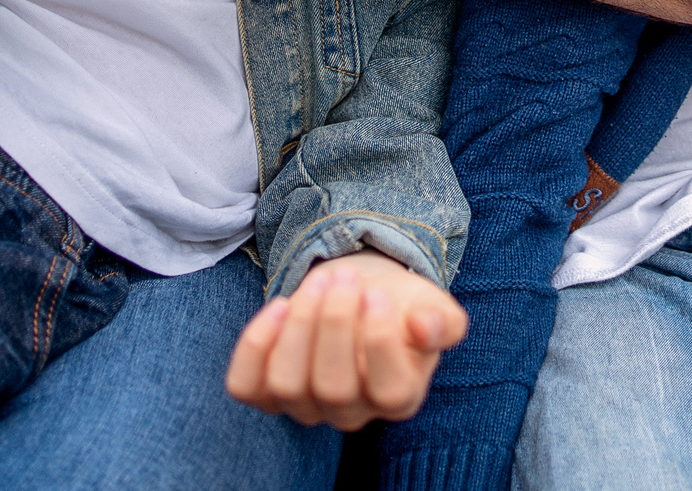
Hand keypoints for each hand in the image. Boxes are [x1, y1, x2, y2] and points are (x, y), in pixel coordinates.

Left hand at [224, 251, 467, 429]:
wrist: (361, 296)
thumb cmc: (401, 306)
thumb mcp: (433, 306)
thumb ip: (444, 321)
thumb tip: (426, 326)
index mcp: (400, 398)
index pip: (388, 391)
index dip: (379, 343)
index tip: (377, 295)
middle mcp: (351, 413)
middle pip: (333, 388)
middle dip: (334, 324)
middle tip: (343, 277)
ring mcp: (305, 407)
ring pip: (287, 385)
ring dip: (298, 326)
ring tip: (317, 281)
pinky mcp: (267, 393)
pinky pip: (247, 385)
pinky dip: (255, 345)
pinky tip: (279, 305)